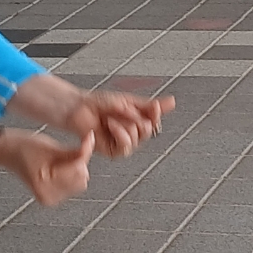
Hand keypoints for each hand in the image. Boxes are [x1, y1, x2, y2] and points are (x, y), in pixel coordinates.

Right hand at [0, 127, 93, 206]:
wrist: (7, 151)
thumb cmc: (23, 146)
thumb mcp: (52, 147)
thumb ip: (76, 151)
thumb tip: (91, 146)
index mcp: (44, 184)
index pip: (78, 170)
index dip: (84, 152)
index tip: (88, 138)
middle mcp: (47, 196)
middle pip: (81, 180)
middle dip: (79, 163)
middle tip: (67, 151)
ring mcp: (49, 199)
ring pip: (80, 183)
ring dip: (75, 170)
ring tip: (59, 160)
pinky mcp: (51, 198)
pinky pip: (72, 186)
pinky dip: (70, 175)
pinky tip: (58, 168)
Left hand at [11, 73, 174, 157]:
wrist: (79, 107)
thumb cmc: (100, 103)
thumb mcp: (129, 101)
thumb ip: (150, 105)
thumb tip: (173, 102)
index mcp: (138, 121)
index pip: (155, 121)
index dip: (155, 115)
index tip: (154, 106)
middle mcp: (132, 134)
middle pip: (148, 131)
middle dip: (137, 118)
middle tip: (125, 110)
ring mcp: (122, 143)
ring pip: (137, 139)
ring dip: (126, 126)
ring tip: (113, 117)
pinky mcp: (112, 151)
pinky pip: (125, 147)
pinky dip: (120, 134)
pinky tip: (111, 124)